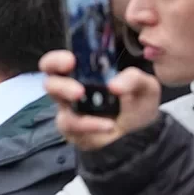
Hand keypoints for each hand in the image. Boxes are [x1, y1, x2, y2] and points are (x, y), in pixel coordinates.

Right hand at [40, 50, 159, 150]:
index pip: (57, 63)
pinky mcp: (73, 131)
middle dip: (59, 85)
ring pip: (58, 106)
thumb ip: (132, 78)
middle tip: (78, 91)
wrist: (142, 133)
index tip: (70, 61)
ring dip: (72, 106)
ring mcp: (70, 111)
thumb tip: (113, 86)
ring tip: (88, 104)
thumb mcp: (144, 86)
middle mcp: (71, 90)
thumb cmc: (136, 103)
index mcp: (83, 74)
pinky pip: (73, 126)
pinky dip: (90, 125)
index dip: (56, 60)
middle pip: (49, 83)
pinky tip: (108, 125)